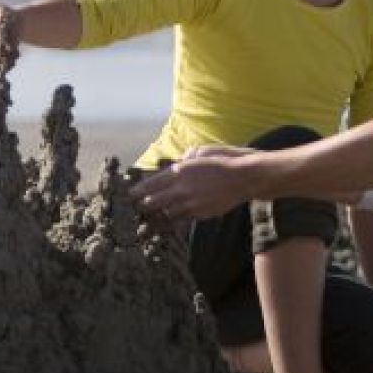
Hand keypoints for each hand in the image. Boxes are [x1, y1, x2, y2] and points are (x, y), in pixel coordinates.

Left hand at [129, 146, 257, 220]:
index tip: (130, 195)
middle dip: (142, 206)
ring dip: (157, 214)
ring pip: (166, 213)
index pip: (151, 184)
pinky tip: (168, 219)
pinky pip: (181, 219)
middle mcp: (181, 189)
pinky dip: (173, 219)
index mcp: (179, 172)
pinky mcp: (200, 213)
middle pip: (154, 201)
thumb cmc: (223, 161)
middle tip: (135, 209)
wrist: (243, 178)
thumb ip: (186, 159)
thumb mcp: (200, 153)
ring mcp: (190, 203)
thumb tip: (179, 162)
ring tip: (148, 218)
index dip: (138, 191)